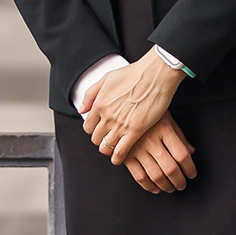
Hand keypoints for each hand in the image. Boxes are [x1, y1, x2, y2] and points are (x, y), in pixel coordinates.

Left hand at [80, 48, 185, 164]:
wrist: (154, 76)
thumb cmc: (133, 74)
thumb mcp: (106, 79)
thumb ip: (91, 95)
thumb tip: (81, 109)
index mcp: (99, 104)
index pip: (87, 126)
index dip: (92, 130)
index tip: (98, 131)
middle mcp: (107, 116)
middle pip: (95, 137)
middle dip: (99, 140)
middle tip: (105, 140)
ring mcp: (120, 124)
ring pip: (106, 146)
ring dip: (107, 150)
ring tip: (111, 150)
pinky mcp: (135, 131)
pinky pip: (121, 151)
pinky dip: (118, 157)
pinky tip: (118, 159)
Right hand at [121, 112, 197, 193]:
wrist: (120, 102)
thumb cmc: (145, 108)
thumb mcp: (166, 117)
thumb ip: (179, 136)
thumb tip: (191, 152)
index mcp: (164, 129)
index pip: (182, 155)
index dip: (190, 168)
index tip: (191, 174)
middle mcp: (151, 139)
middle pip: (171, 168)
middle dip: (179, 181)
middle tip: (182, 184)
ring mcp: (136, 147)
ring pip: (155, 174)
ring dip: (166, 185)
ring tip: (170, 187)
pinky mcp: (124, 154)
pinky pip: (138, 175)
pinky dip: (148, 185)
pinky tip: (154, 187)